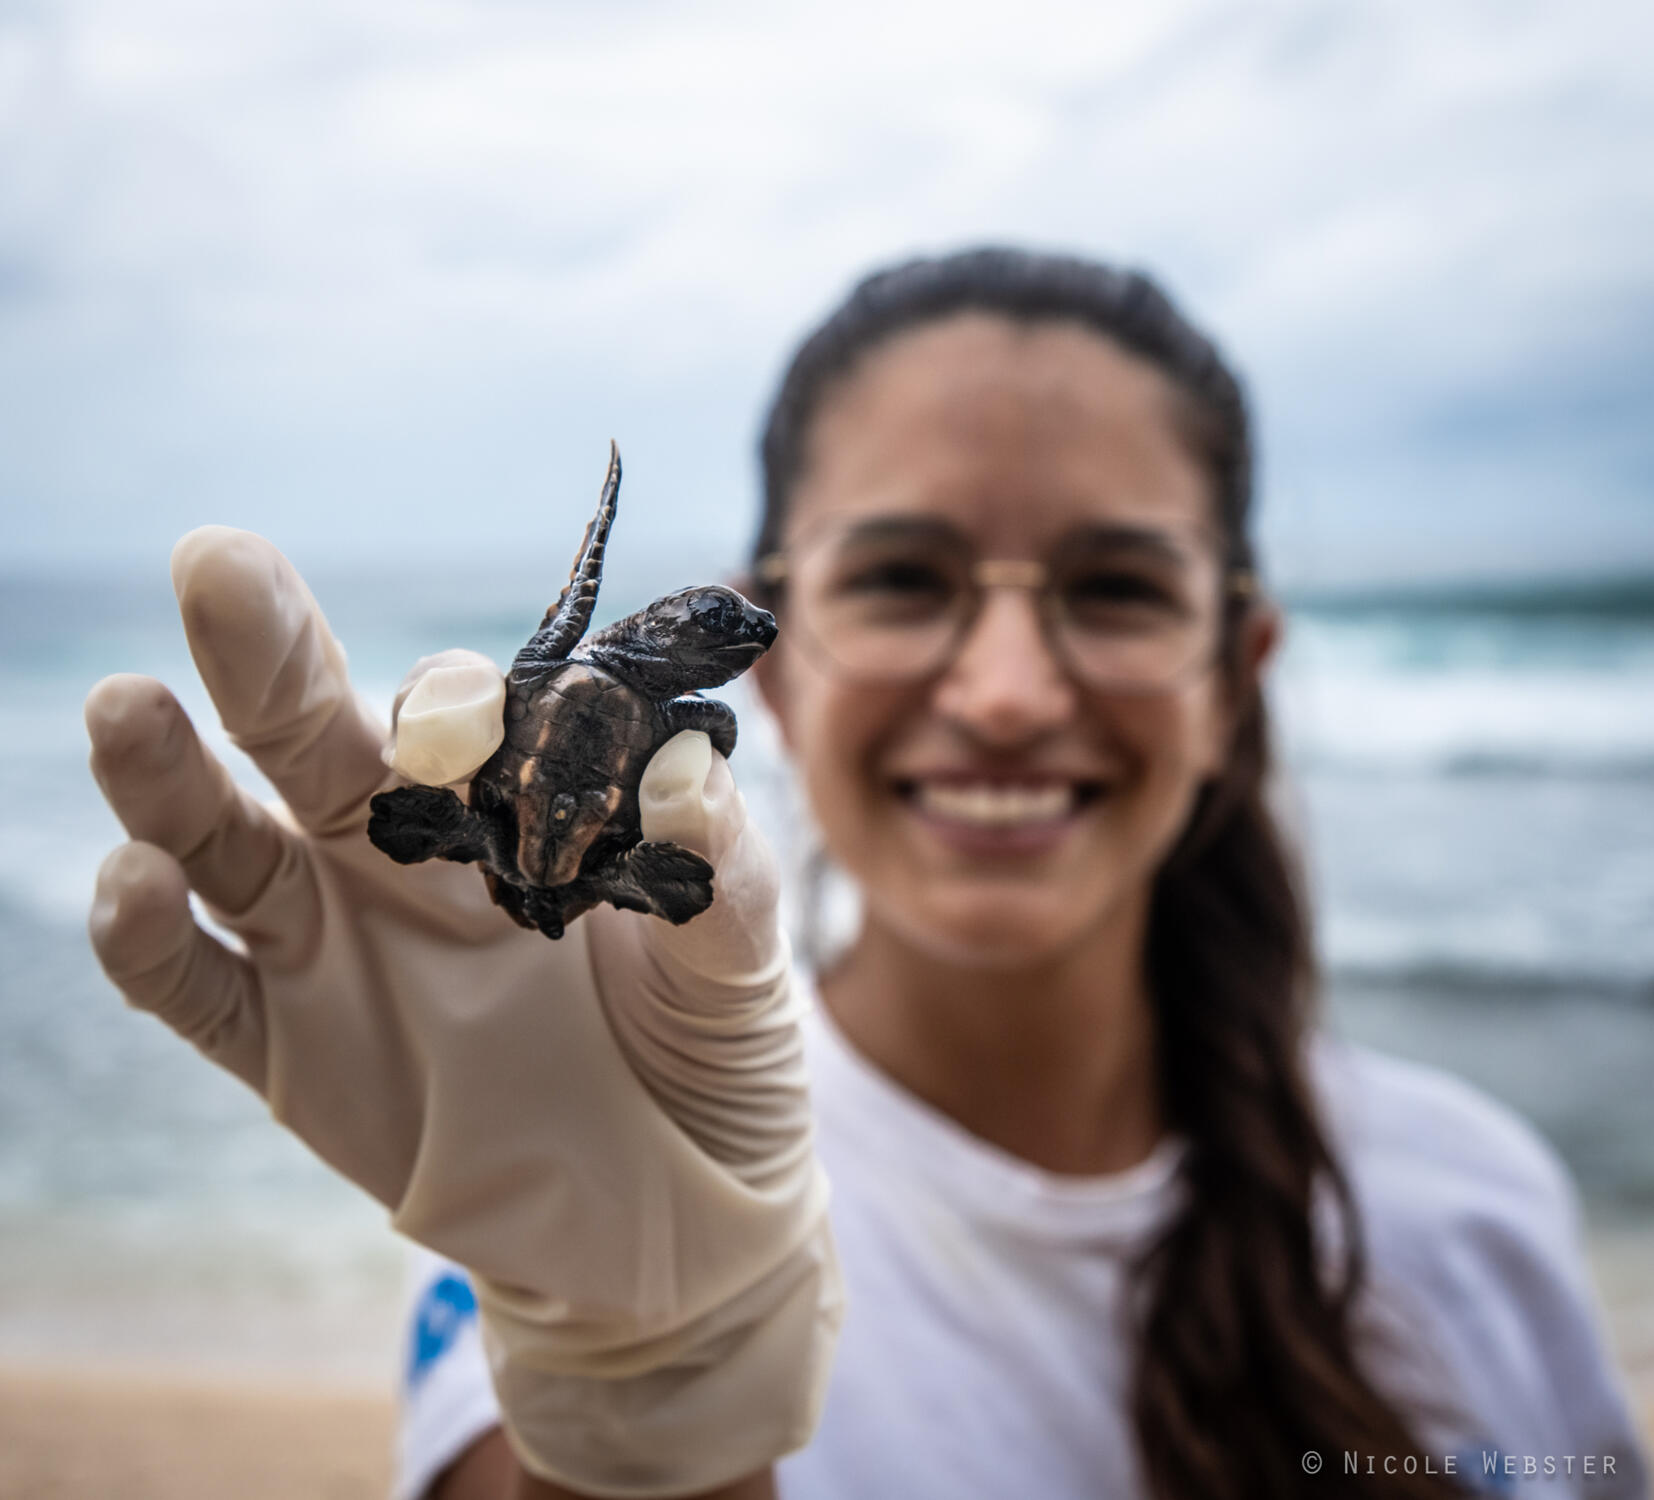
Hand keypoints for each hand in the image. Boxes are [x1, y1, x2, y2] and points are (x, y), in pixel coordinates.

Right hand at [85, 528, 840, 1497]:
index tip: (496, 721)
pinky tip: (134, 885)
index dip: (469, 710)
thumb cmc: (712, 1063)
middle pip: (319, 742)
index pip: (468, 723)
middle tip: (218, 562)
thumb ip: (718, 873)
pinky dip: (153, 941)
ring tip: (128, 708)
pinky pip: (200, 989)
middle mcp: (408, 858)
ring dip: (172, 780)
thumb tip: (685, 773)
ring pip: (231, 845)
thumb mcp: (739, 966)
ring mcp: (338, 947)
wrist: (683, 1227)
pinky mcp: (292, 1050)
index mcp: (516, 813)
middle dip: (268, 657)